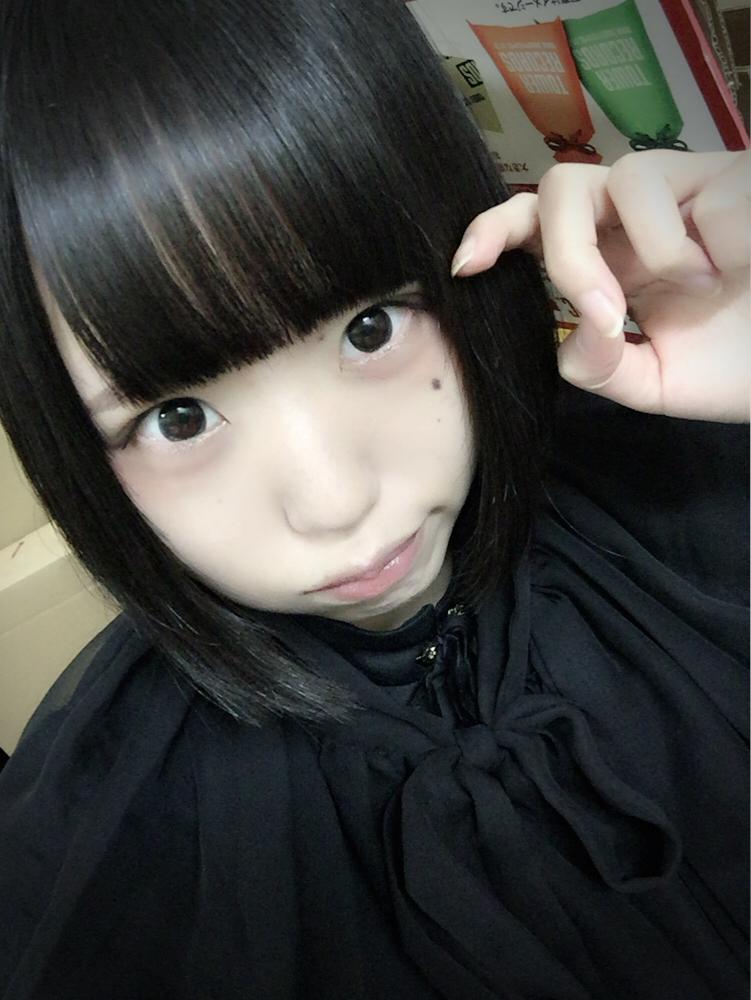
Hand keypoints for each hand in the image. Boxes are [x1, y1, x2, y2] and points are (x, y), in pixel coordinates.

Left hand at [451, 150, 749, 422]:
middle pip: (548, 191)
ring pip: (587, 181)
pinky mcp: (708, 173)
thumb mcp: (656, 384)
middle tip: (596, 311)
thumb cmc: (745, 364)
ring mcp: (668, 196)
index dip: (493, 234)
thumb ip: (600, 367)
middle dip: (542, 246)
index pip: (536, 233)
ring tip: (675, 298)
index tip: (464, 267)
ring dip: (605, 258)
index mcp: (611, 271)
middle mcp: (629, 228)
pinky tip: (712, 271)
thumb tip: (566, 333)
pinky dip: (663, 245)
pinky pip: (646, 187)